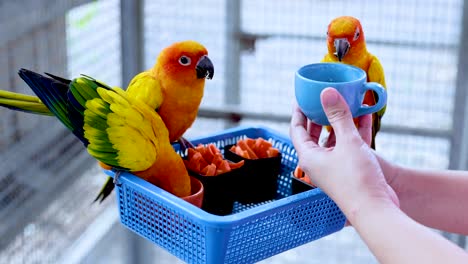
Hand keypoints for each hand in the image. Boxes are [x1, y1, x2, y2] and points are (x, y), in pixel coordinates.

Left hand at [290, 88, 398, 223]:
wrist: (375, 208)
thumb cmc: (356, 179)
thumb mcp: (347, 141)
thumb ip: (338, 116)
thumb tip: (327, 93)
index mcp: (309, 157)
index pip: (297, 129)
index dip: (299, 112)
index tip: (302, 98)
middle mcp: (318, 162)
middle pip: (314, 133)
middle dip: (319, 114)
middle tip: (322, 97)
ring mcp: (334, 166)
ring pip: (334, 138)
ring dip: (340, 121)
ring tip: (345, 102)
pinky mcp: (350, 169)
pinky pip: (350, 145)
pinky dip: (355, 130)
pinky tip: (365, 115)